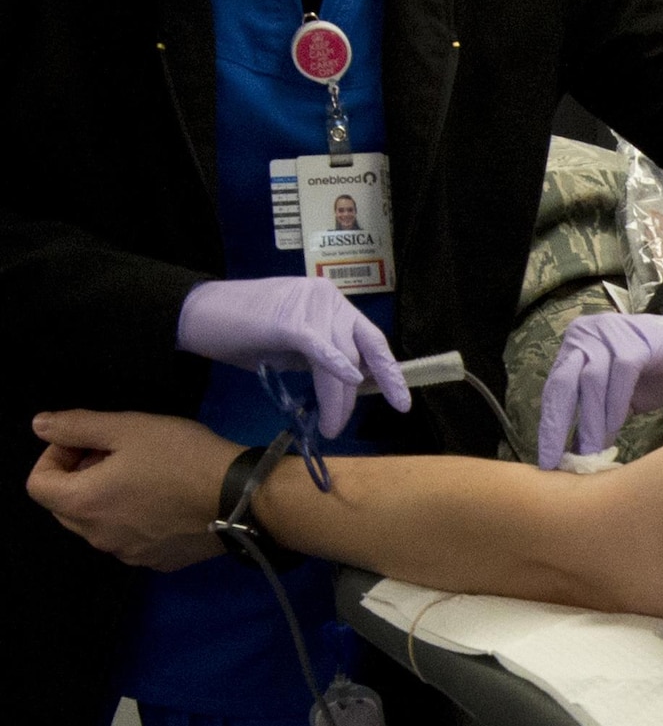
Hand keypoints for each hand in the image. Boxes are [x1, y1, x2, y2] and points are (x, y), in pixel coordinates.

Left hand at [27, 411, 240, 570]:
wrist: (240, 497)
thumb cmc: (182, 456)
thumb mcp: (131, 427)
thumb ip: (79, 426)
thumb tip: (40, 425)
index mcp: (83, 502)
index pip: (38, 483)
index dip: (56, 455)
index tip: (90, 442)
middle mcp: (95, 536)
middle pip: (64, 506)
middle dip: (80, 477)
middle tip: (118, 455)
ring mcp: (125, 553)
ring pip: (98, 524)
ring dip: (107, 499)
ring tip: (146, 476)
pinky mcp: (155, 561)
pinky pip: (129, 539)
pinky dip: (134, 520)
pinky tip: (167, 501)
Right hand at [177, 278, 410, 435]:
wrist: (197, 314)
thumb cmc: (240, 332)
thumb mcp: (291, 346)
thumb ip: (319, 357)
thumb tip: (346, 385)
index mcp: (332, 304)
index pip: (370, 339)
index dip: (387, 371)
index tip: (401, 401)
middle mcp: (329, 299)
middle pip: (357, 352)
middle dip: (354, 394)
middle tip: (340, 425)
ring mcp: (311, 304)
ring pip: (339, 357)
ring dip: (337, 397)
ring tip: (329, 426)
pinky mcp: (289, 317)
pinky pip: (319, 346)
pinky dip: (334, 365)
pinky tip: (347, 380)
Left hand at [538, 312, 662, 468]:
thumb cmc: (654, 375)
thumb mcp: (615, 400)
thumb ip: (592, 419)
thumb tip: (571, 457)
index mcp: (576, 346)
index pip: (554, 388)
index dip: (549, 425)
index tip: (545, 461)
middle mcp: (588, 334)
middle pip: (563, 382)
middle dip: (557, 425)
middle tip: (557, 461)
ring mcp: (613, 333)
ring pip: (592, 382)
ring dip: (591, 422)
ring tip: (592, 452)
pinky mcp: (639, 339)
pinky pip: (622, 375)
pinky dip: (616, 405)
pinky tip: (616, 428)